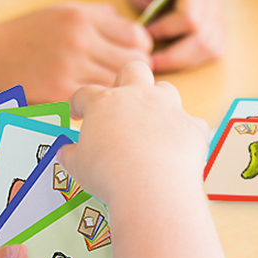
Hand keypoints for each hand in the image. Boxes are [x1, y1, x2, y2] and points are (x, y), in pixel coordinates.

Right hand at [0, 3, 152, 102]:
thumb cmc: (29, 32)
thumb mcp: (63, 11)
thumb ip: (99, 15)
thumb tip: (131, 27)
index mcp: (83, 18)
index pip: (136, 36)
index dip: (142, 49)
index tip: (136, 55)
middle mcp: (79, 41)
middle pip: (133, 63)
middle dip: (136, 73)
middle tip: (128, 80)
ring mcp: (69, 69)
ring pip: (117, 87)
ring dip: (119, 93)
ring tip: (114, 95)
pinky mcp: (58, 94)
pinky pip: (94, 104)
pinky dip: (99, 107)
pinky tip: (94, 105)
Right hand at [57, 61, 209, 206]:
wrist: (151, 188)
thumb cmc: (109, 175)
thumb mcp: (77, 166)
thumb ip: (70, 155)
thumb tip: (65, 153)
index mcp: (105, 102)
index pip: (86, 93)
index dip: (79, 102)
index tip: (77, 112)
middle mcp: (137, 96)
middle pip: (133, 69)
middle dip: (126, 79)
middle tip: (121, 100)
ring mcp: (167, 108)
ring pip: (166, 89)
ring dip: (159, 102)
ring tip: (152, 123)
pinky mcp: (192, 126)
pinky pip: (192, 123)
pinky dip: (185, 133)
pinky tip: (177, 149)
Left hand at [125, 0, 224, 72]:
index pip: (189, 18)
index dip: (164, 31)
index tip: (143, 35)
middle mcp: (213, 4)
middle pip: (203, 40)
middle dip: (173, 56)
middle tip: (148, 61)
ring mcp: (219, 20)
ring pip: (210, 51)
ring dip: (182, 63)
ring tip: (157, 62)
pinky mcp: (219, 33)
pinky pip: (211, 54)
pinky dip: (190, 62)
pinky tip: (169, 61)